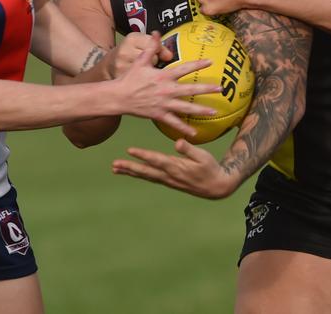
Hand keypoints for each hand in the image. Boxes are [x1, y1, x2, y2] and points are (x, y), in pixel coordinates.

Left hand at [112, 138, 236, 198]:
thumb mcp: (203, 156)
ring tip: (115, 168)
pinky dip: (139, 174)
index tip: (130, 151)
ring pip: (145, 175)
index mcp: (176, 167)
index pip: (156, 160)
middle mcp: (169, 175)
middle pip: (145, 171)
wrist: (216, 187)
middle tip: (114, 165)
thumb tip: (177, 142)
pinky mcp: (168, 181)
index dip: (143, 155)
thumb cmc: (210, 168)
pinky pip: (150, 177)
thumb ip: (190, 149)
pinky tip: (131, 172)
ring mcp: (168, 180)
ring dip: (130, 172)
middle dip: (129, 167)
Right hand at [116, 40, 219, 138]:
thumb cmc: (130, 78)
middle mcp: (166, 90)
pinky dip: (184, 129)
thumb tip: (156, 32)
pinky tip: (195, 133)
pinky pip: (174, 123)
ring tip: (214, 112)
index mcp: (164, 76)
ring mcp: (164, 104)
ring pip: (186, 108)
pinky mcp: (159, 115)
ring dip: (201, 110)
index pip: (184, 68)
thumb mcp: (140, 60)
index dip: (198, 64)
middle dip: (206, 89)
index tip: (211, 61)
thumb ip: (151, 47)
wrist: (119, 97)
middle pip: (190, 90)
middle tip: (221, 89)